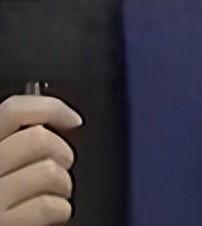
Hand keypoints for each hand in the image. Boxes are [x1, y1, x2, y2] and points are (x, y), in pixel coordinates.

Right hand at [0, 96, 79, 225]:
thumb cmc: (4, 198)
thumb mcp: (2, 163)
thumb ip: (16, 144)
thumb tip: (55, 123)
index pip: (14, 110)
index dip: (52, 108)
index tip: (73, 119)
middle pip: (39, 139)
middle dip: (63, 153)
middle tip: (62, 166)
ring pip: (49, 172)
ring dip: (63, 185)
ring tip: (55, 194)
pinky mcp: (5, 225)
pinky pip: (49, 207)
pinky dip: (60, 210)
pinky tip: (51, 214)